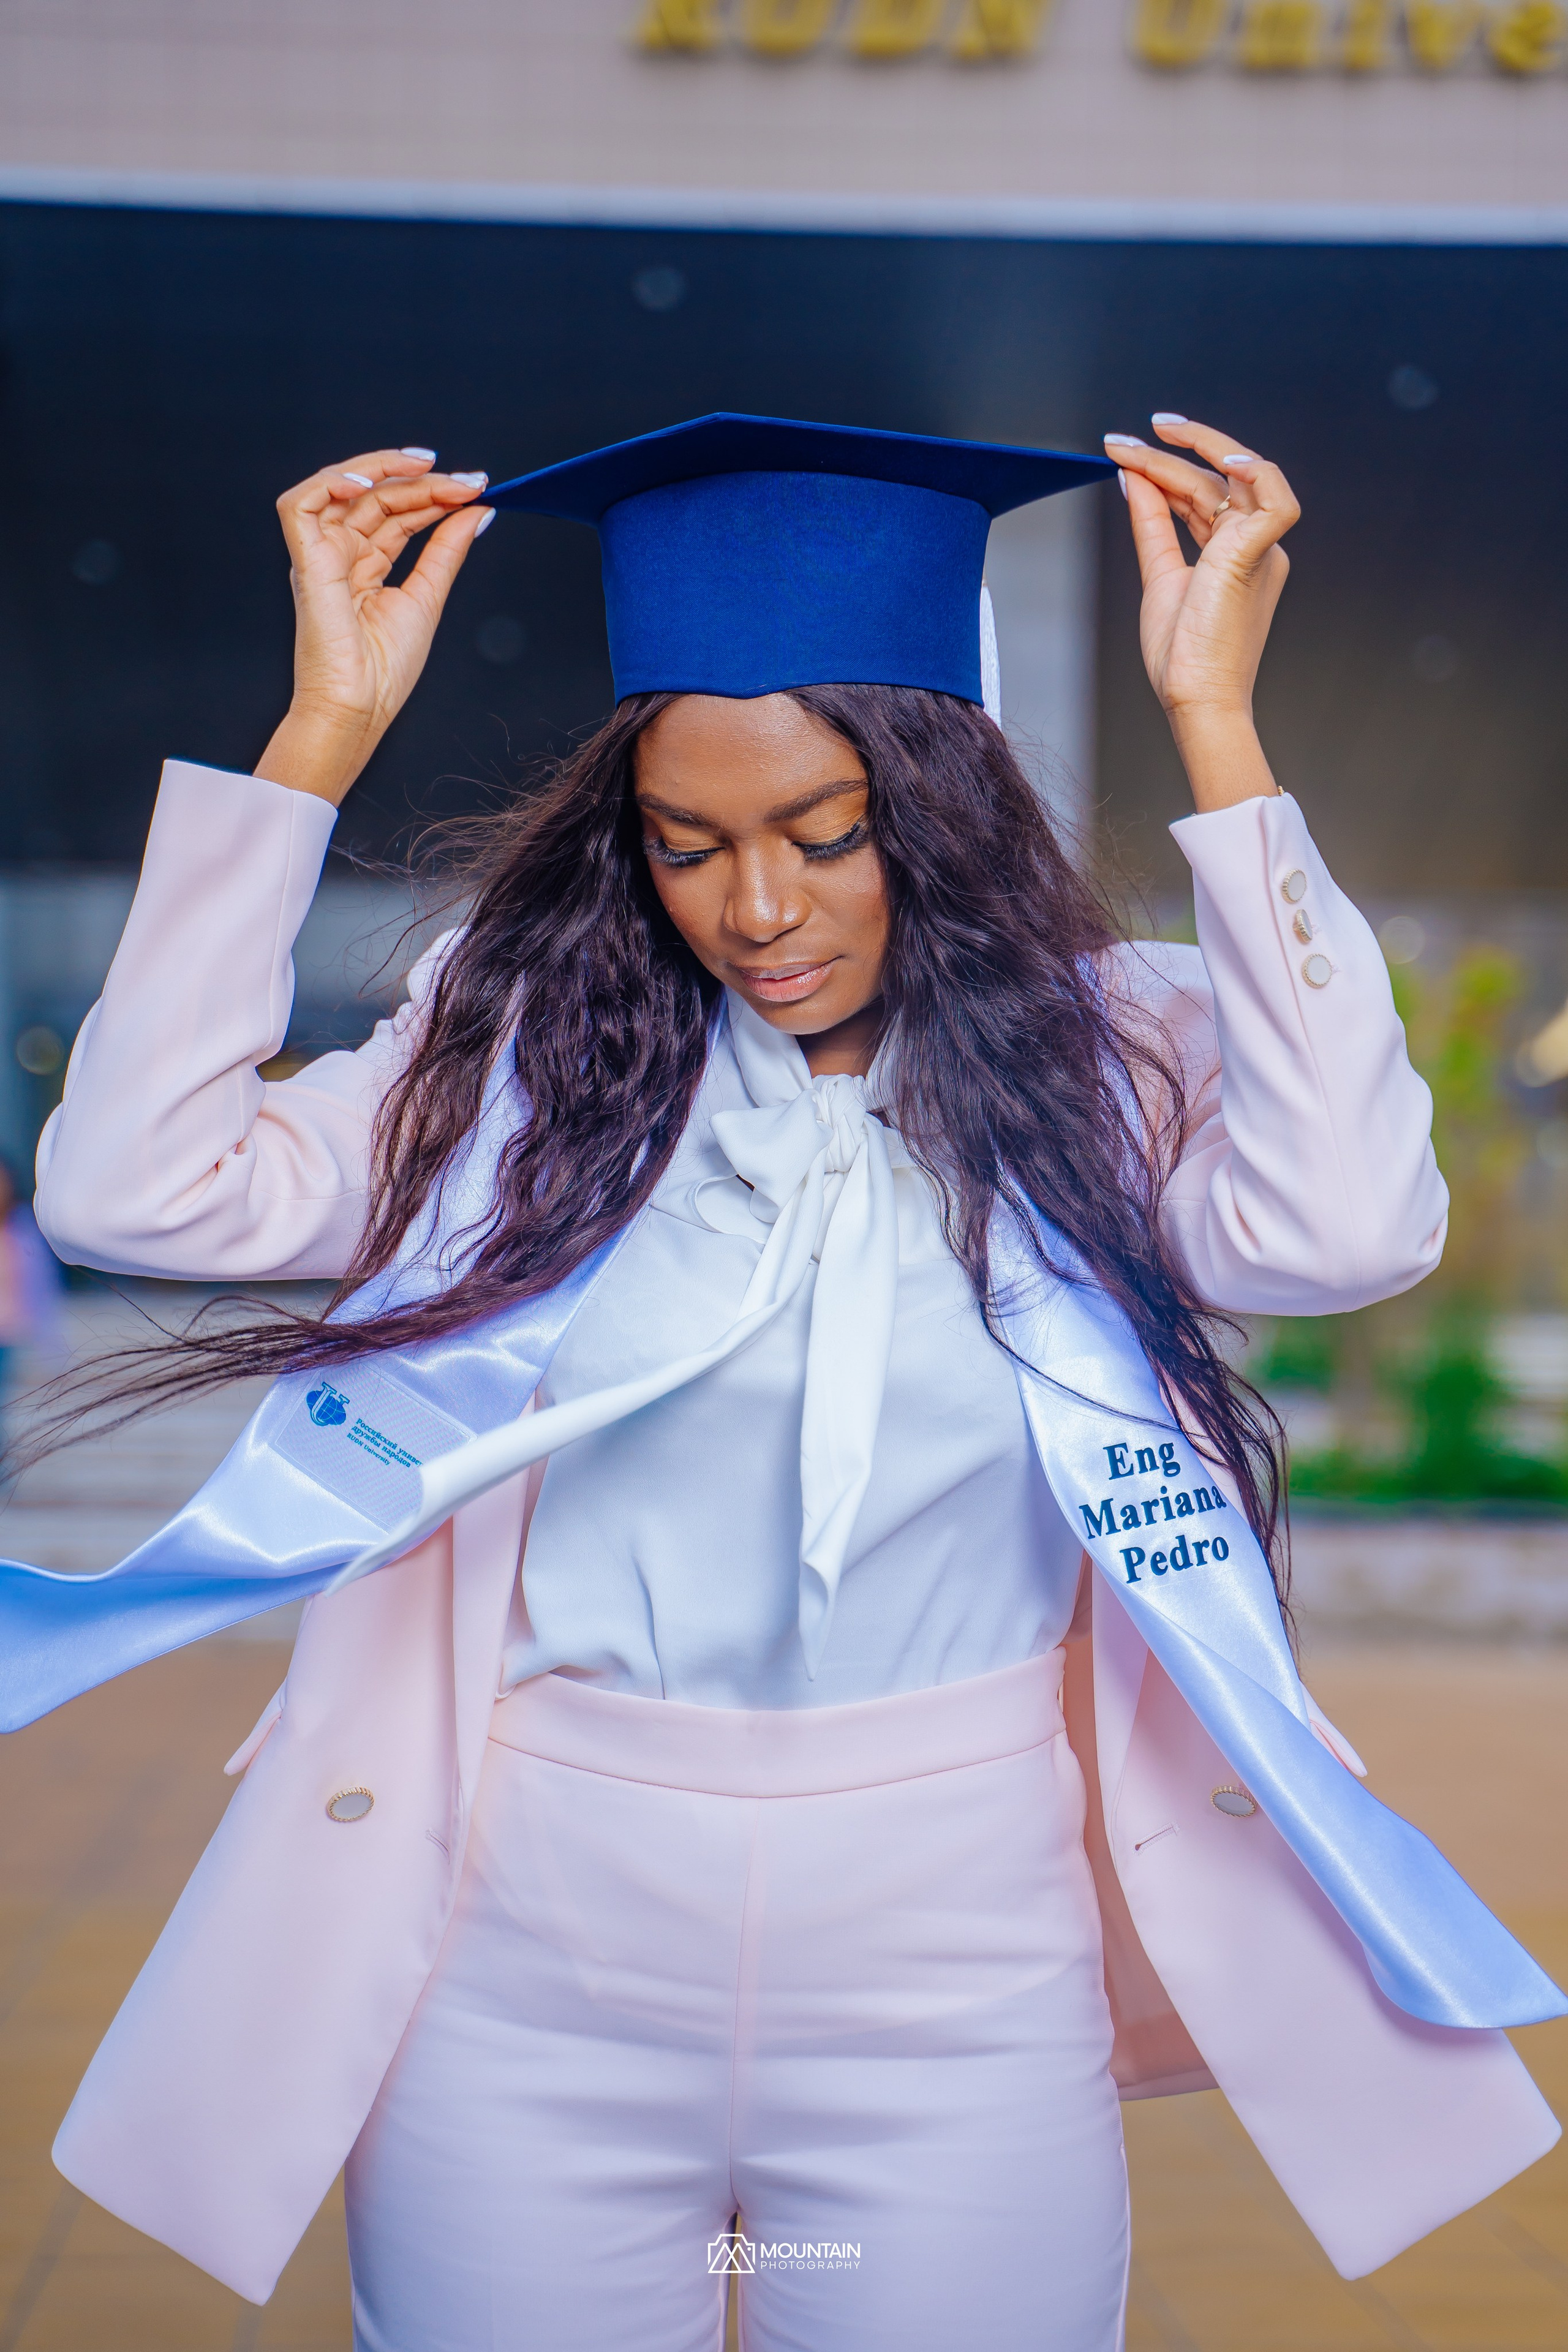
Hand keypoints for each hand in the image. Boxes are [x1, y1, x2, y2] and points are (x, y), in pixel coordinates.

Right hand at [256, 450, 491, 804]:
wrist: (360, 706)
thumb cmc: (384, 671)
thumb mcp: (428, 596)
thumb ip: (448, 550)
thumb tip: (477, 511)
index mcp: (364, 565)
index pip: (397, 513)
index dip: (434, 494)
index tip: (476, 488)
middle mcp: (339, 554)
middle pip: (377, 498)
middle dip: (422, 482)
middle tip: (466, 482)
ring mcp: (319, 555)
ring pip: (340, 488)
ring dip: (382, 470)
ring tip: (426, 468)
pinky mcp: (304, 561)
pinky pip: (300, 504)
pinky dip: (330, 484)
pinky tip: (368, 483)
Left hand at [1103, 417, 1299, 810]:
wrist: (1194, 697)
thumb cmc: (1183, 656)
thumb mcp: (1159, 575)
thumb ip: (1151, 524)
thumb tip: (1133, 479)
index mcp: (1235, 552)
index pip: (1204, 493)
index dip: (1166, 469)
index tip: (1126, 453)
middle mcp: (1254, 544)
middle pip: (1217, 479)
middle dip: (1173, 451)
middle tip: (1128, 436)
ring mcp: (1262, 548)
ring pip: (1237, 477)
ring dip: (1192, 451)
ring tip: (1145, 441)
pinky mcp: (1260, 555)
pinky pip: (1275, 499)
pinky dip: (1252, 471)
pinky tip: (1217, 457)